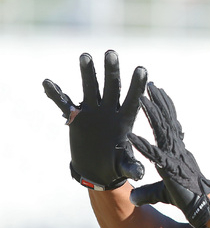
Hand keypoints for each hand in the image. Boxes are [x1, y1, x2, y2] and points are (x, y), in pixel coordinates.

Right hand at [43, 50, 146, 189]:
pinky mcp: (76, 118)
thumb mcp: (124, 167)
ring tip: (86, 56)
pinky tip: (48, 83)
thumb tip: (139, 174)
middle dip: (111, 71)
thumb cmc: (116, 166)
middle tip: (111, 53)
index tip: (142, 69)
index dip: (137, 86)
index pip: (132, 100)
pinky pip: (65, 104)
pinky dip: (56, 95)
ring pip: (90, 88)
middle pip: (111, 88)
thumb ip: (131, 167)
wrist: (97, 170)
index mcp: (124, 120)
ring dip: (87, 73)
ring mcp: (92, 112)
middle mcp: (109, 111)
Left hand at [128, 82, 209, 227]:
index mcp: (175, 150)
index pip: (170, 124)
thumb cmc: (185, 197)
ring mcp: (172, 157)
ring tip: (142, 98)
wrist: (200, 206)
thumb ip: (148, 192)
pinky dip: (141, 146)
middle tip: (150, 85)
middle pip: (167, 121)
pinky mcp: (168, 169)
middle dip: (158, 102)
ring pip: (161, 131)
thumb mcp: (162, 192)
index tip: (158, 93)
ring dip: (151, 115)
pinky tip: (130, 136)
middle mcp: (175, 149)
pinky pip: (152, 154)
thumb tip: (132, 198)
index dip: (165, 107)